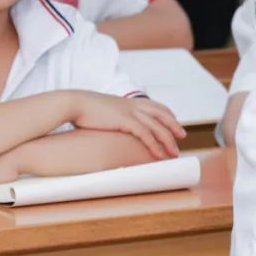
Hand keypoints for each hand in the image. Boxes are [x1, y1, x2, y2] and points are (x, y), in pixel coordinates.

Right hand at [70, 92, 185, 158]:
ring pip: (157, 126)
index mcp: (128, 101)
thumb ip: (110, 114)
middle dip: (173, 126)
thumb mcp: (101, 109)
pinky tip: (160, 155)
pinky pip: (146, 134)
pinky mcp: (125, 121)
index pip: (154, 105)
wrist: (72, 103)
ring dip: (168, 140)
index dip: (166, 114)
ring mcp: (130, 112)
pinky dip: (155, 145)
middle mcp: (133, 105)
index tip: (174, 121)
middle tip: (182, 136)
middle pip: (161, 114)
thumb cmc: (82, 108)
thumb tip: (108, 122)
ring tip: (175, 153)